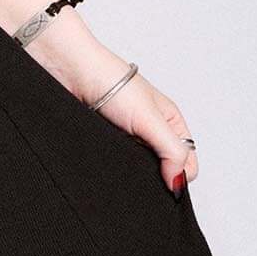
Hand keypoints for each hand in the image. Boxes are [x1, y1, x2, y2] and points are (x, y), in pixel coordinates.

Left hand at [88, 64, 197, 193]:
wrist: (69, 72)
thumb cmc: (111, 81)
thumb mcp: (150, 118)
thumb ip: (171, 149)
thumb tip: (178, 181)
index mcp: (170, 122)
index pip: (187, 160)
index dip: (181, 175)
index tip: (168, 183)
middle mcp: (150, 132)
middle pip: (162, 168)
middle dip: (156, 177)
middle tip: (144, 175)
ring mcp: (126, 139)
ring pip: (137, 169)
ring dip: (132, 172)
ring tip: (123, 163)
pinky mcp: (105, 143)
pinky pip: (113, 165)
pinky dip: (112, 168)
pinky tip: (107, 162)